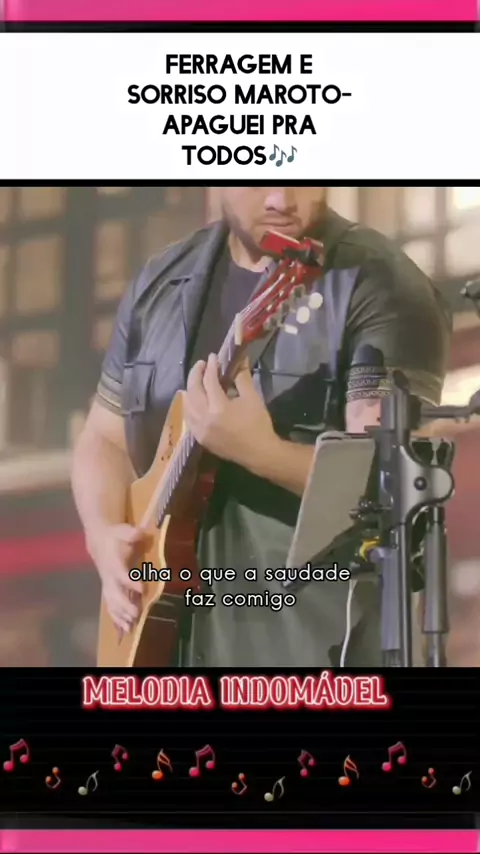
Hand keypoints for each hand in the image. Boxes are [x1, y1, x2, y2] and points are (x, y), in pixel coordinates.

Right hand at [88, 524, 144, 632]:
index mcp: (113, 562)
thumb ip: (132, 533)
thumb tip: (140, 534)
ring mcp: (107, 585)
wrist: (99, 541)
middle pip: (115, 594)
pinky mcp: (108, 590)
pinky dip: (116, 619)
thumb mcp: (123, 530)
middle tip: (136, 614)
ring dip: (120, 616)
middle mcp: (108, 577)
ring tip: (130, 627)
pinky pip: (110, 607)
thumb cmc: (114, 536)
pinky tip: (124, 630)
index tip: (142, 589)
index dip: (130, 582)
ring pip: (112, 603)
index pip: (121, 574)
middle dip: (125, 605)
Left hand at [183, 353, 276, 469]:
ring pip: (187, 405)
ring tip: (196, 380)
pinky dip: (189, 406)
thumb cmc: (257, 424)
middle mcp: (204, 419)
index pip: (209, 381)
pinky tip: (194, 400)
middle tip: (201, 365)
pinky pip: (188, 418)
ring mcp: (200, 430)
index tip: (213, 357)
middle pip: (193, 391)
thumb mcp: (252, 398)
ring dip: (190, 390)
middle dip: (196, 375)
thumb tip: (240, 359)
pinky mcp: (200, 438)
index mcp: (219, 408)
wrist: (259, 453)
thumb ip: (242, 378)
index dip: (211, 367)